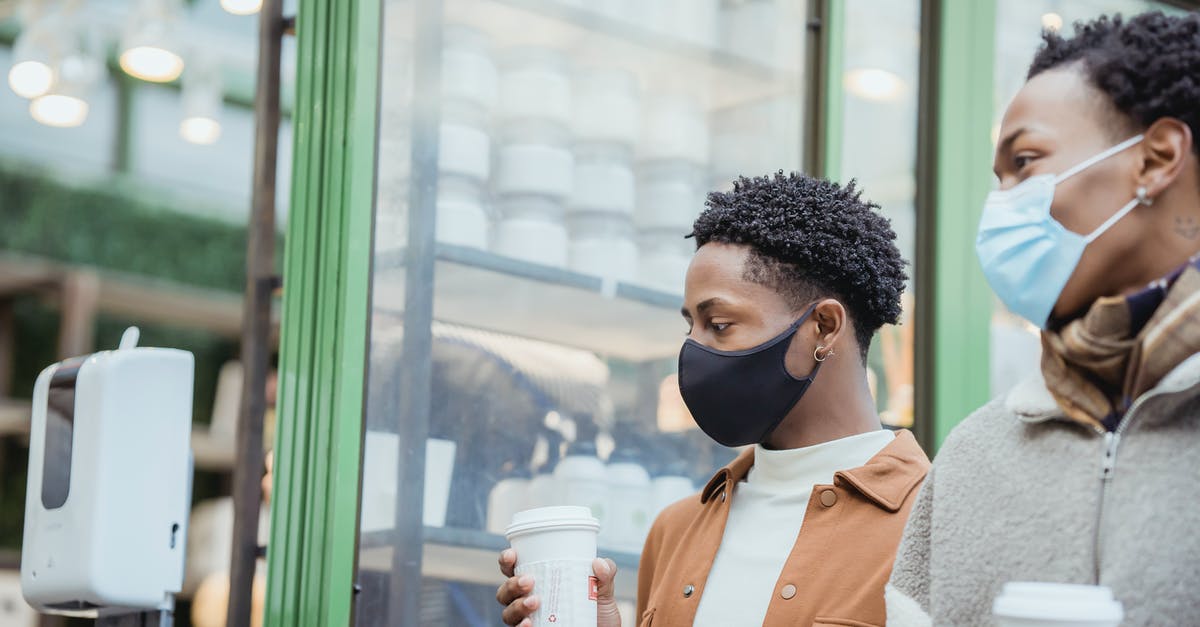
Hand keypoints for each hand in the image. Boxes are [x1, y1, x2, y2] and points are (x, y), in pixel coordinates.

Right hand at [496, 549, 621, 626]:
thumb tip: (599, 563)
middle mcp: (527, 600)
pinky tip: (529, 624)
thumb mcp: (603, 589)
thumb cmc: (596, 609)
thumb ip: (605, 574)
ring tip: (535, 602)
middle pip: (505, 591)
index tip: (512, 555)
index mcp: (538, 581)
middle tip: (529, 581)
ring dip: (517, 606)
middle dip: (512, 584)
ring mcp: (529, 619)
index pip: (513, 568)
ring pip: (508, 613)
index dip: (506, 560)